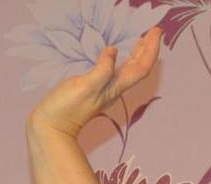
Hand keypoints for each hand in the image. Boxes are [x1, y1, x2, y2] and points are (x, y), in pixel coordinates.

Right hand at [27, 26, 162, 138]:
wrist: (54, 125)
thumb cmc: (67, 107)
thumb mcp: (86, 86)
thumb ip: (102, 70)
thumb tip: (113, 50)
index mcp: (116, 86)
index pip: (141, 67)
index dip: (151, 49)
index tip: (156, 32)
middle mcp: (115, 87)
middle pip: (139, 67)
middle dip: (148, 48)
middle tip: (154, 31)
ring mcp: (106, 88)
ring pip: (129, 69)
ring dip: (139, 53)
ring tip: (143, 39)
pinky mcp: (96, 87)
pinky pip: (117, 70)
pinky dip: (123, 59)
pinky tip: (119, 53)